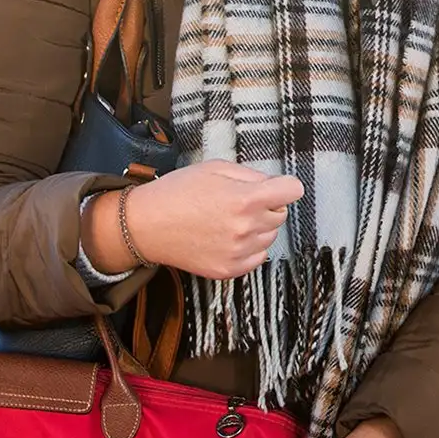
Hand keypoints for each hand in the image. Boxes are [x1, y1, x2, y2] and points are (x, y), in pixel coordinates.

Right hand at [120, 160, 303, 280]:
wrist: (146, 225)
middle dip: (267, 206)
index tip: (278, 188)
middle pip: (280, 214)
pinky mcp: (228, 269)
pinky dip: (250, 247)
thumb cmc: (178, 191)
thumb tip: (271, 184)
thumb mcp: (215, 167)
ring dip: (258, 227)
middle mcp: (246, 227)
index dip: (285, 186)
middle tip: (240, 202)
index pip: (293, 191)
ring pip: (270, 236)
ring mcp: (238, 251)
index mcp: (245, 199)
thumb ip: (250, 175)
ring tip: (229, 220)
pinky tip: (228, 237)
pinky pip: (258, 257)